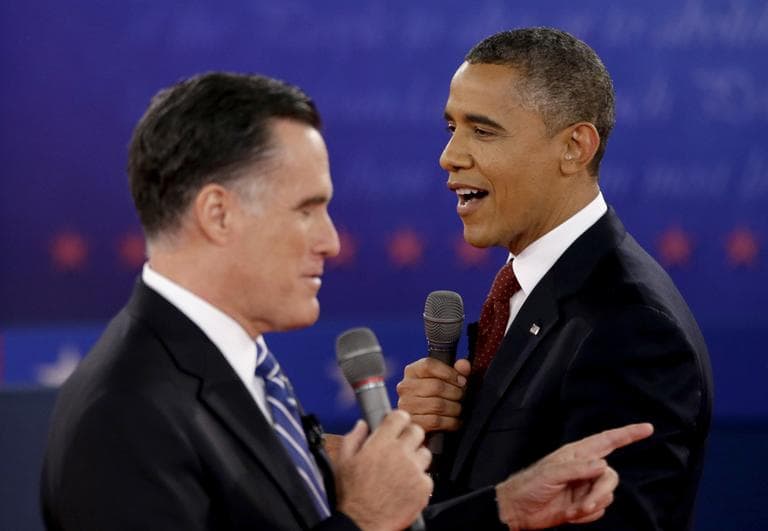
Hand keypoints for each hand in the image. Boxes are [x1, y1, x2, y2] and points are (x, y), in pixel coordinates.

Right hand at [334, 411, 432, 530]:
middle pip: (417, 431)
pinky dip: (419, 480)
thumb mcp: (343, 462)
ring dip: (416, 458)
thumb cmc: (352, 495)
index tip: (397, 425)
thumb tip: (362, 425)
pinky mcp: (423, 487)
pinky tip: (406, 486)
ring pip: (425, 453)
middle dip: (410, 436)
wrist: (362, 523)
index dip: (399, 419)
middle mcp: (401, 453)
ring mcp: (414, 470)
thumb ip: (353, 438)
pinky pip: (427, 476)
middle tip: (401, 446)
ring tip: (403, 469)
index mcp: (381, 444)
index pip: (400, 416)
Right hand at [396, 357, 470, 431]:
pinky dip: (450, 422)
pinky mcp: (412, 422)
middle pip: (436, 386)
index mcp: (412, 371)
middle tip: (462, 397)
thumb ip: (456, 370)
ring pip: (437, 405)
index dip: (449, 372)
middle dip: (456, 393)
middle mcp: (405, 387)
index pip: (429, 365)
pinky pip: (435, 421)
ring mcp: (406, 405)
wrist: (425, 422)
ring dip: (454, 408)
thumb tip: (464, 365)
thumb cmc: (436, 396)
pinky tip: (454, 421)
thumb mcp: (445, 379)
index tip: (461, 380)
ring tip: (458, 409)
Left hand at [496, 423, 653, 529]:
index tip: (647, 428)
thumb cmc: (530, 485)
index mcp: (576, 453)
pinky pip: (600, 510)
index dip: (627, 434)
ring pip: (607, 495)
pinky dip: (587, 516)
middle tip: (585, 503)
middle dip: (601, 492)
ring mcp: (585, 487)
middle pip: (611, 476)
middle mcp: (584, 469)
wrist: (519, 510)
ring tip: (572, 509)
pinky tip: (569, 514)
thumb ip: (578, 468)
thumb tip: (603, 464)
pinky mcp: (584, 505)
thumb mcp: (552, 473)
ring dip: (592, 505)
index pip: (607, 441)